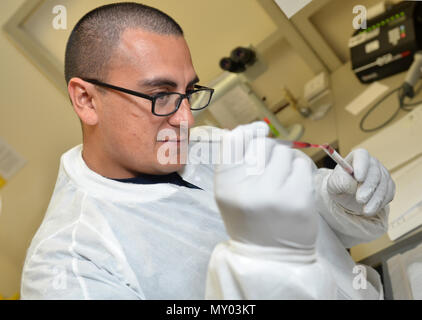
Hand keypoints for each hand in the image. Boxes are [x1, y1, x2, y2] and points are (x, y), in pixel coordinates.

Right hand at [214, 122, 317, 248]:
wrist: (271, 257)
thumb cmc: (250, 220)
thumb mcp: (230, 192)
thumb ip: (236, 161)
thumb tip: (259, 127)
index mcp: (224, 186)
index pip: (233, 140)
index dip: (248, 130)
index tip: (258, 131)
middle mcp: (246, 188)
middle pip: (263, 144)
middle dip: (270, 152)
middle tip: (271, 172)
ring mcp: (273, 193)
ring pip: (285, 151)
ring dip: (286, 161)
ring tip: (283, 181)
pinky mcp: (299, 198)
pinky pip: (302, 164)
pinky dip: (300, 171)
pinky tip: (295, 186)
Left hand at [327, 149, 394, 216]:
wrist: (347, 196)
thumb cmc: (339, 185)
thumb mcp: (333, 184)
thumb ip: (339, 181)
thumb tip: (350, 185)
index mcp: (357, 157)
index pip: (362, 156)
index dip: (361, 166)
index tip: (358, 178)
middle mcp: (372, 163)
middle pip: (375, 173)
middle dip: (368, 188)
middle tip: (360, 200)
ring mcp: (383, 174)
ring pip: (383, 186)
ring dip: (374, 200)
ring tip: (364, 211)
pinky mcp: (389, 186)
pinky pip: (388, 194)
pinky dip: (379, 204)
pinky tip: (370, 209)